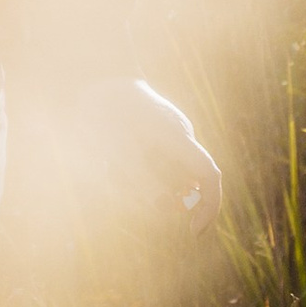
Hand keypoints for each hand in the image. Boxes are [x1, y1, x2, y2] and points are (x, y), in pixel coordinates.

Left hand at [84, 78, 223, 237]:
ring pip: (165, 176)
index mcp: (177, 136)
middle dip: (158, 195)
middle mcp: (180, 135)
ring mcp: (170, 134)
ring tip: (107, 164)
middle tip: (119, 183)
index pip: (209, 175)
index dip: (209, 206)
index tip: (194, 230)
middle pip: (182, 182)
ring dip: (139, 183)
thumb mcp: (118, 150)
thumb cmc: (106, 111)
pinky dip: (134, 172)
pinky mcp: (158, 135)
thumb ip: (143, 183)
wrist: (96, 76)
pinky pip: (154, 164)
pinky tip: (109, 159)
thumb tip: (167, 209)